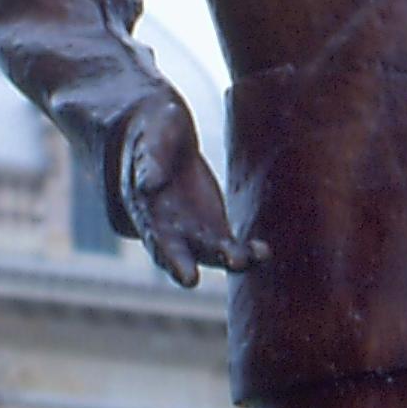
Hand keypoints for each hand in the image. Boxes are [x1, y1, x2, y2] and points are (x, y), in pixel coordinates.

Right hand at [117, 93, 267, 290]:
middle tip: (192, 280)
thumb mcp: (154, 132)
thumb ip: (151, 158)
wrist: (162, 130)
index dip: (166, 256)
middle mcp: (164, 226)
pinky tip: (263, 251)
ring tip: (254, 257)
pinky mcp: (211, 226)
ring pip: (208, 253)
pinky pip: (229, 245)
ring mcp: (189, 229)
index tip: (185, 275)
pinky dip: (246, 252)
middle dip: (183, 267)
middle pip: (175, 253)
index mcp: (143, 207)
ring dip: (229, 260)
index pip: (153, 235)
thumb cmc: (154, 127)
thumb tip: (148, 185)